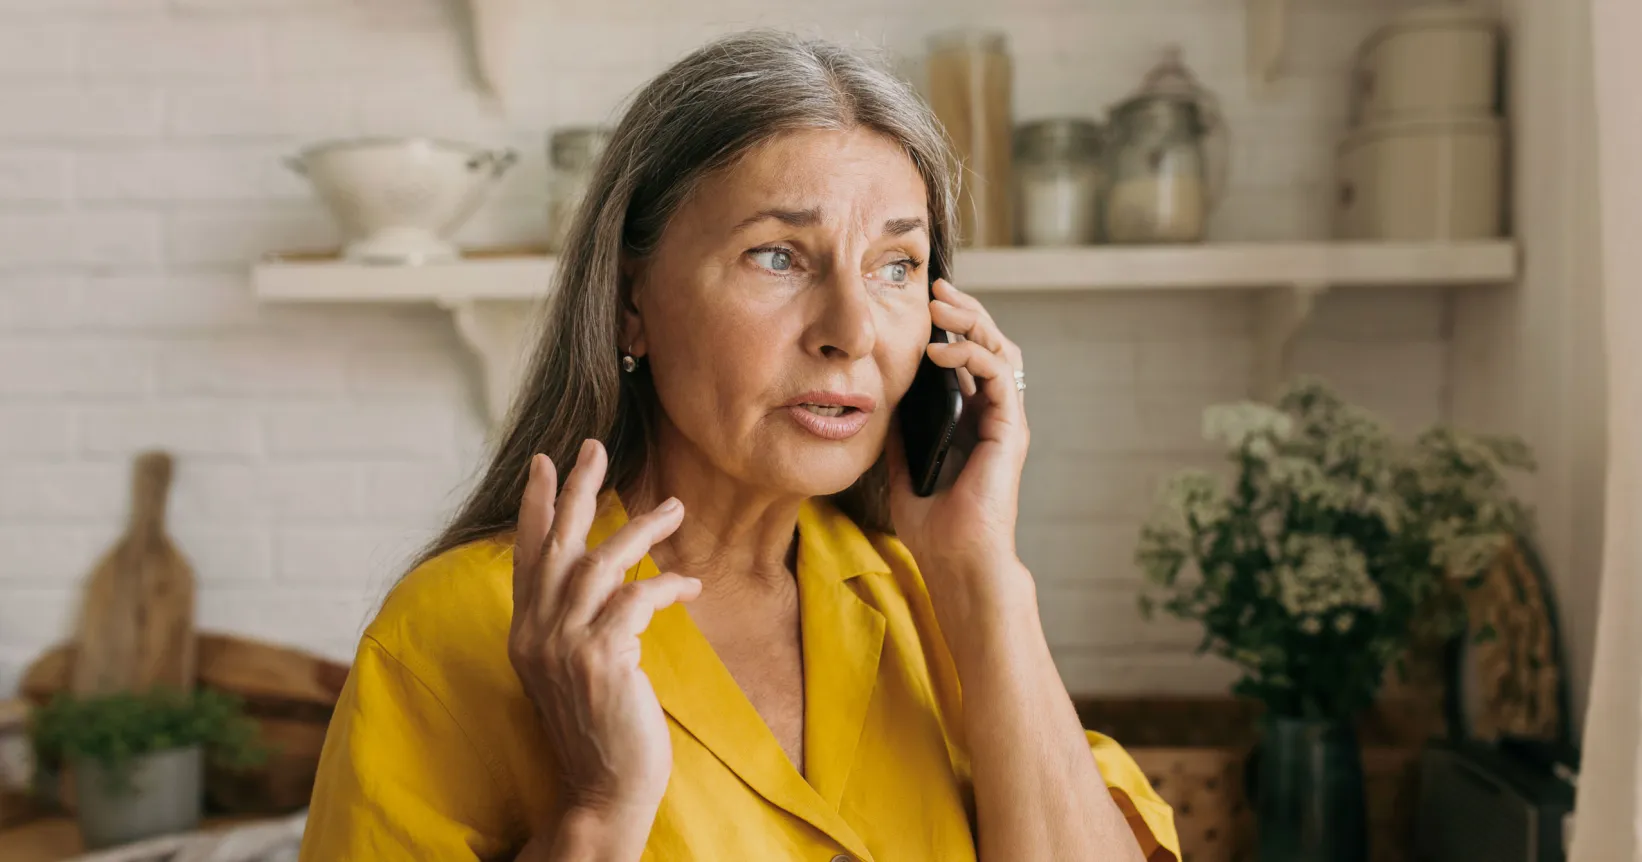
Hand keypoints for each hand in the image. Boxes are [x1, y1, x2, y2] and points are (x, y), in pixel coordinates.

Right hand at [509, 439, 702, 817]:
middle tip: (594, 447)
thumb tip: (601, 580)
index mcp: (525, 633)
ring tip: (674, 508)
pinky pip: (635, 599)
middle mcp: (535, 634)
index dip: (535, 506)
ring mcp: (563, 646)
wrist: (602, 790)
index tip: (545, 462)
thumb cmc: (599, 732)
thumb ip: (573, 625)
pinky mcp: (600, 659)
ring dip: (640, 530)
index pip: (525, 555)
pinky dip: (665, 585)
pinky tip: (689, 585)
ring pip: (599, 562)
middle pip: (554, 543)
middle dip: (575, 489)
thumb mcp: (573, 670)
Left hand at [887, 279, 1030, 602]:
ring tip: (939, 305)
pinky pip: (999, 375)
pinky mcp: (1010, 429)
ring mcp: (1006, 420)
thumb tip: (880, 393)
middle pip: (989, 343)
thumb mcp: (903, 462)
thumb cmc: (931, 522)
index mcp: (971, 418)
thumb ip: (901, 426)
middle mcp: (993, 414)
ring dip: (971, 321)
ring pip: (1000, 350)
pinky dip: (971, 354)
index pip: (968, 356)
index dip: (950, 325)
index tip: (921, 302)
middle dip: (964, 310)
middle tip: (935, 287)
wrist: (953, 559)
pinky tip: (939, 349)